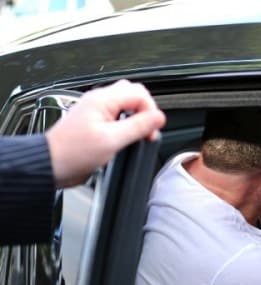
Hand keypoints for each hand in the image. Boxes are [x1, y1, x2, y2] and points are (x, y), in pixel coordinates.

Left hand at [46, 79, 165, 187]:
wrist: (52, 164)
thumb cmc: (73, 152)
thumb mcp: (112, 140)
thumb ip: (138, 127)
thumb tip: (158, 118)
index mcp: (103, 100)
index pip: (139, 93)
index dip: (151, 112)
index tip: (152, 131)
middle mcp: (99, 101)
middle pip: (132, 95)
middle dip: (145, 112)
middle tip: (146, 133)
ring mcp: (95, 111)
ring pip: (124, 105)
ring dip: (135, 119)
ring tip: (136, 138)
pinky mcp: (94, 124)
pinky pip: (116, 117)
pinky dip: (125, 127)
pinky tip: (123, 141)